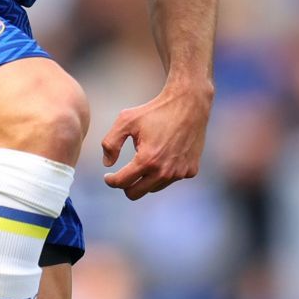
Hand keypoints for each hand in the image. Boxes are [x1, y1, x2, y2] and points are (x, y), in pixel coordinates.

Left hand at [100, 84, 212, 199]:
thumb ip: (111, 143)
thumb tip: (107, 164)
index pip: (121, 183)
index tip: (108, 177)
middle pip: (135, 194)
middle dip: (125, 186)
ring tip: (145, 160)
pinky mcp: (190, 171)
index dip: (110, 181)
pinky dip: (163, 173)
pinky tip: (164, 156)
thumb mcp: (126, 120)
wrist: (189, 104)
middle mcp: (164, 171)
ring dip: (145, 179)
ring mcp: (179, 173)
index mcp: (146, 160)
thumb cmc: (155, 111)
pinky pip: (170, 179)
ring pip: (153, 188)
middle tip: (122, 176)